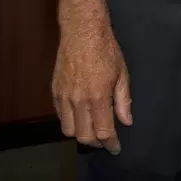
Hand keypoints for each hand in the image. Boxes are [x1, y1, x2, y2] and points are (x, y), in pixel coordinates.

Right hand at [52, 23, 132, 154]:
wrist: (82, 32)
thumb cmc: (106, 50)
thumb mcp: (122, 74)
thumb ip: (123, 100)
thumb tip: (126, 121)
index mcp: (98, 97)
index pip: (103, 131)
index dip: (110, 143)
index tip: (115, 148)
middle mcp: (78, 101)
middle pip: (83, 136)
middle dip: (96, 142)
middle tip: (105, 139)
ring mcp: (63, 97)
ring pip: (68, 130)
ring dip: (80, 133)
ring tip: (91, 128)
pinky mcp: (54, 92)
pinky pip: (59, 116)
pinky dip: (70, 120)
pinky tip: (79, 115)